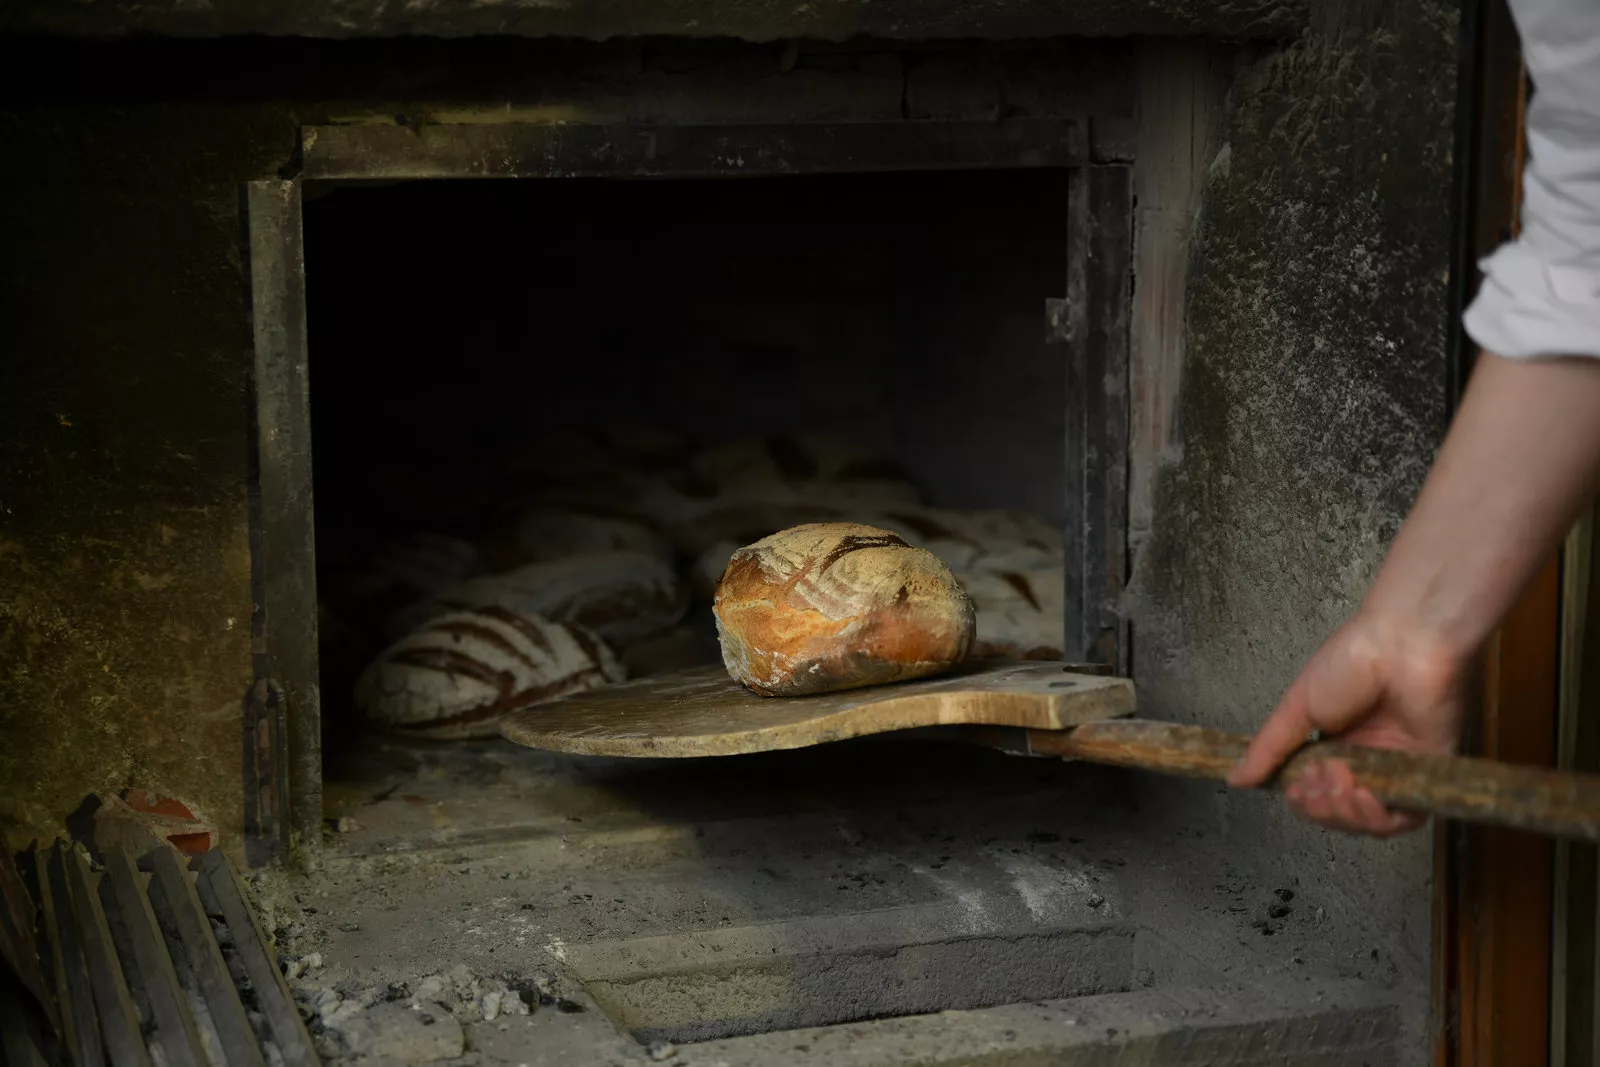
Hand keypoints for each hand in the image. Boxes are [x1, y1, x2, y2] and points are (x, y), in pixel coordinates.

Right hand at [1226, 612, 1466, 836]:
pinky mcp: (1428, 776)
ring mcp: (1397, 771)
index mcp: (1335, 746)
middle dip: (1322, 807)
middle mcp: (1365, 763)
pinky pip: (1406, 819)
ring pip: (1369, 823)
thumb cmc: (1350, 663)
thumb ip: (1269, 749)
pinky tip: (1364, 796)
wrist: (1401, 646)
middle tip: (1320, 779)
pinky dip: (1380, 819)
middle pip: (1339, 815)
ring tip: (1340, 782)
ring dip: (1347, 813)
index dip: (1303, 801)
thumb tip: (1234, 779)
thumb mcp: (1297, 707)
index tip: (1297, 787)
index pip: (1314, 795)